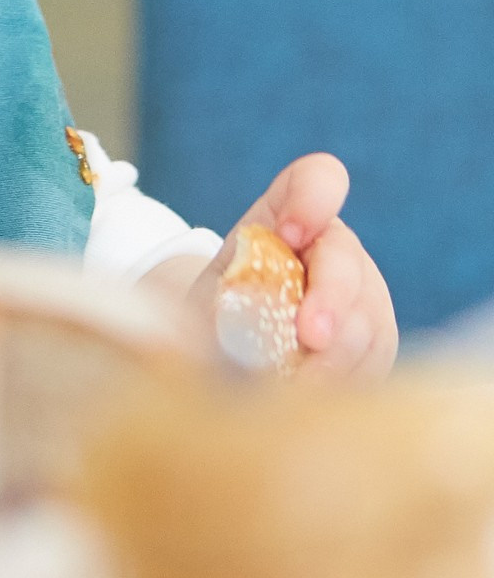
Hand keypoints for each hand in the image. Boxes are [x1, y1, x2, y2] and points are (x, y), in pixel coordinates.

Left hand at [196, 153, 398, 376]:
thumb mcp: (204, 300)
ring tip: (296, 383)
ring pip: (366, 319)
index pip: (318, 181)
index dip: (312, 199)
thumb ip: (216, 304)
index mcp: (289, 218)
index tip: (288, 233)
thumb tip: (237, 320)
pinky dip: (340, 382)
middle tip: (308, 335)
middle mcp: (334, 250)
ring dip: (333, 355)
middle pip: (346, 261)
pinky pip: (371, 361)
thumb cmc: (217, 314)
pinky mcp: (374, 345)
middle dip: (329, 298)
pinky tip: (310, 396)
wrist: (230, 357)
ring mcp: (363, 297)